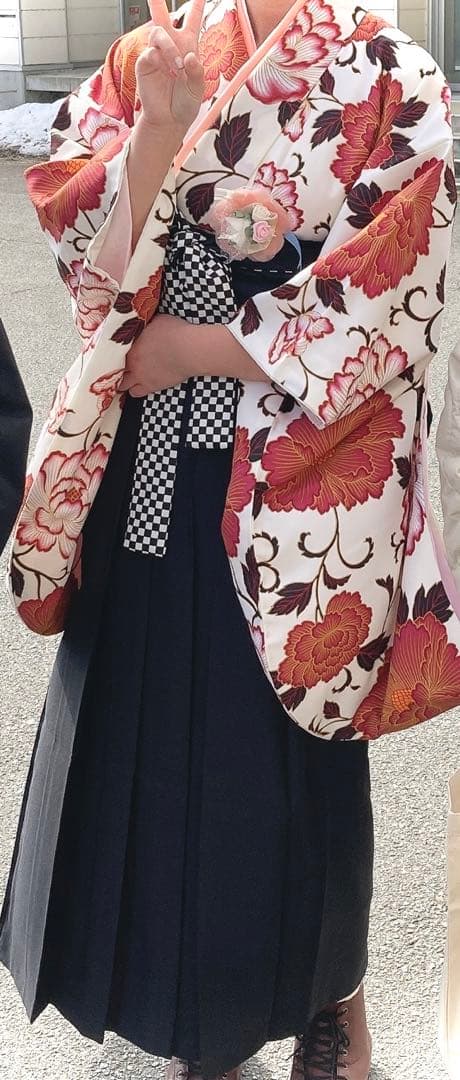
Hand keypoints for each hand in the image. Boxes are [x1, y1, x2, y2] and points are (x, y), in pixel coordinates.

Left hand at [119, 314, 194, 396]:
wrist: (189, 350)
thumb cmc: (176, 333)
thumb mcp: (157, 320)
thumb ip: (146, 325)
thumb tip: (144, 323)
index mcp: (131, 345)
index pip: (114, 350)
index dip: (115, 351)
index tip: (119, 350)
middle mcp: (132, 361)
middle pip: (114, 368)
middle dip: (116, 366)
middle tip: (121, 364)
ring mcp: (140, 375)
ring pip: (121, 384)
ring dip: (122, 380)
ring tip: (126, 377)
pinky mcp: (150, 386)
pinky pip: (134, 393)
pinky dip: (134, 390)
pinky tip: (137, 385)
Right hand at [137, 0, 205, 133]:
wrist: (170, 121)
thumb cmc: (185, 104)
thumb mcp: (198, 88)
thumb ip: (197, 70)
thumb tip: (188, 56)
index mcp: (188, 46)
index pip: (193, 19)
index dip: (197, 4)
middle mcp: (171, 45)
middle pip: (163, 15)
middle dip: (157, 1)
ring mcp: (156, 53)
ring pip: (158, 32)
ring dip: (169, 47)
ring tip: (177, 66)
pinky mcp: (144, 63)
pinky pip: (150, 52)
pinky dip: (161, 60)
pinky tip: (167, 73)